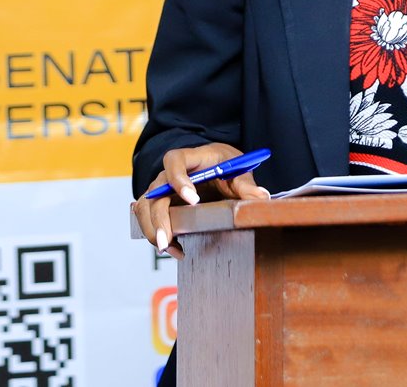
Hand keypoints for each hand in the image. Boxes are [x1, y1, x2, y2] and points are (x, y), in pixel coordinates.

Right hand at [131, 143, 270, 254]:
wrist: (217, 169)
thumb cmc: (225, 165)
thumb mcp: (238, 170)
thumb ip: (246, 184)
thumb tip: (261, 197)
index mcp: (191, 158)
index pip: (174, 160)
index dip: (179, 179)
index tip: (193, 200)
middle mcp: (169, 173)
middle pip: (155, 192)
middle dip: (159, 218)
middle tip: (168, 240)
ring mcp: (162, 191)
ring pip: (145, 208)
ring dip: (152, 229)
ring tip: (169, 248)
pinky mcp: (161, 206)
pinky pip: (148, 219)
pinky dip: (156, 234)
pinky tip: (175, 249)